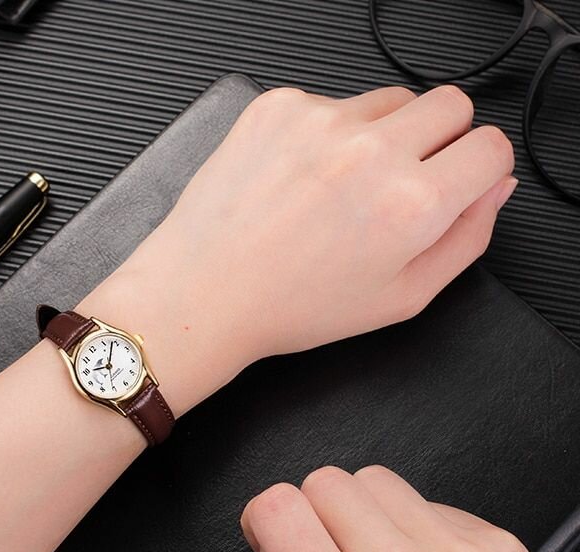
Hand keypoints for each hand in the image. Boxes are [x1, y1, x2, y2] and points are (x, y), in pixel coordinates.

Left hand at [78, 84, 515, 415]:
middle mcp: (370, 153)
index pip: (490, 147)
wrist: (204, 292)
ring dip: (382, 136)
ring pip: (391, 99)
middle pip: (451, 105)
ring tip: (340, 190)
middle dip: (439, 143)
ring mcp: (321, 122)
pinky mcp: (279, 107)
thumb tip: (492, 190)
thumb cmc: (288, 306)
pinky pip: (331, 102)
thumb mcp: (399, 299)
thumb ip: (465, 240)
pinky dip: (326, 134)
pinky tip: (300, 179)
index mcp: (410, 206)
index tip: (458, 182)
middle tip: (397, 188)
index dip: (478, 170)